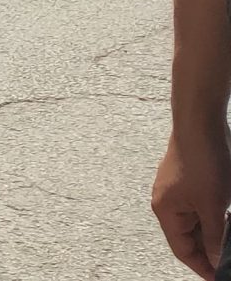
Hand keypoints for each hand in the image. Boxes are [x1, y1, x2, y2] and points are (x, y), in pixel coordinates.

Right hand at [155, 128, 230, 275]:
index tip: (217, 278)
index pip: (183, 250)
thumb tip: (215, 259)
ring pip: (196, 222)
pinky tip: (226, 218)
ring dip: (212, 233)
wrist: (199, 125)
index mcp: (166, 211)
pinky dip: (213, 217)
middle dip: (208, 250)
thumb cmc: (202, 162)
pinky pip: (199, 207)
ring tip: (229, 241)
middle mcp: (167, 203)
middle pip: (188, 237)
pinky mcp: (187, 180)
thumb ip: (214, 236)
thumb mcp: (214, 206)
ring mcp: (177, 191)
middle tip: (228, 262)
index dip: (201, 267)